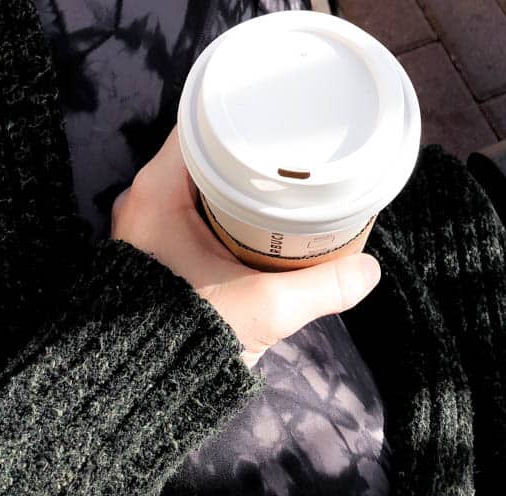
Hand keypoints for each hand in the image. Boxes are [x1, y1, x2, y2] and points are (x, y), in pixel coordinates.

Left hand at [111, 126, 380, 369]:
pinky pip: (186, 207)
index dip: (235, 116)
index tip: (273, 116)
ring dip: (229, 180)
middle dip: (242, 151)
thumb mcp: (263, 308)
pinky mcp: (150, 247)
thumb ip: (321, 287)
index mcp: (156, 191)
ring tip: (274, 180)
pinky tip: (249, 217)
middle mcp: (142, 199)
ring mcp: (143, 224)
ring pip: (193, 182)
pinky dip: (217, 205)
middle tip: (285, 151)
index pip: (196, 126)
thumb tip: (369, 271)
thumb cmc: (187, 338)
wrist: (136, 389)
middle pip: (198, 153)